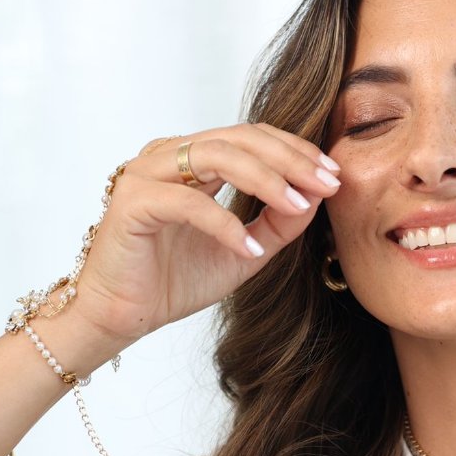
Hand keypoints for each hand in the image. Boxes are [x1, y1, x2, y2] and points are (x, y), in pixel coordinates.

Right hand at [68, 124, 340, 346]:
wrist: (121, 317)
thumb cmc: (174, 281)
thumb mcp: (244, 251)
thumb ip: (277, 224)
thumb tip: (316, 197)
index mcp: (194, 160)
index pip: (253, 138)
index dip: (296, 152)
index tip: (334, 177)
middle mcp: (170, 156)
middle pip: (240, 138)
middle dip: (290, 159)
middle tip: (327, 182)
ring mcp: (148, 173)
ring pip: (216, 156)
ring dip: (266, 180)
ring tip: (299, 206)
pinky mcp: (133, 202)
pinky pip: (188, 203)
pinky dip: (225, 225)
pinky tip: (251, 250)